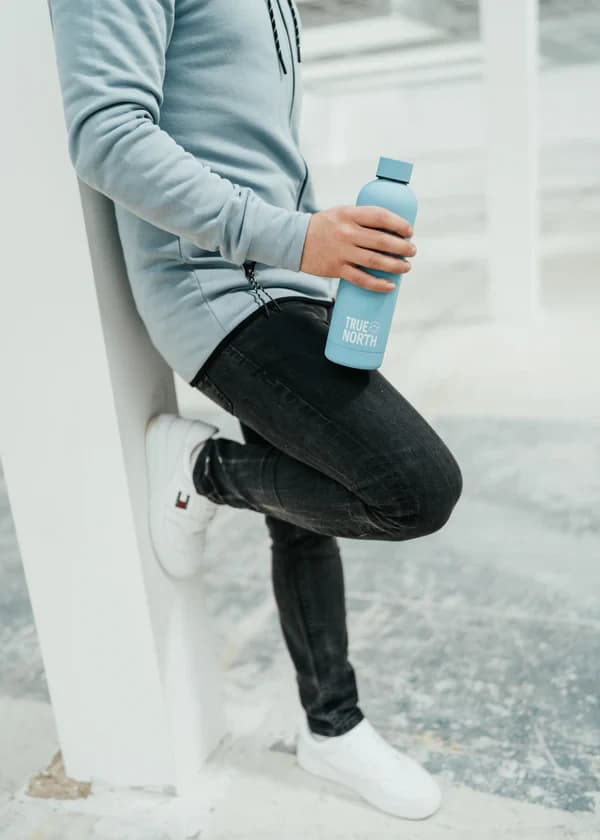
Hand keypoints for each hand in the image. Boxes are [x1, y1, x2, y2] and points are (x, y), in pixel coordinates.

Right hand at [300, 205, 415, 291]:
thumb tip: (391, 230)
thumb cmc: (324, 226)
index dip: (399, 224)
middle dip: (402, 247)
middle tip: (412, 251)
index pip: (380, 217)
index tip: (409, 231)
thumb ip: (363, 219)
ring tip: (406, 267)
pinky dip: (377, 284)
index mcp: (350, 214)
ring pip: (375, 261)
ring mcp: (342, 252)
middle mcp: (347, 233)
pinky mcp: (337, 269)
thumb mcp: (342, 213)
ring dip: (395, 266)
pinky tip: (390, 285)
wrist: (295, 241)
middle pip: (382, 241)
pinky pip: (361, 279)